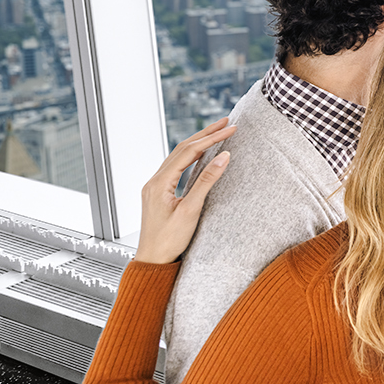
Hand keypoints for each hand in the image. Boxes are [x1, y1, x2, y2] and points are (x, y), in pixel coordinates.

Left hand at [135, 117, 238, 264]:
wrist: (152, 261)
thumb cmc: (169, 241)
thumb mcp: (191, 210)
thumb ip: (206, 181)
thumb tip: (223, 157)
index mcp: (159, 183)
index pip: (189, 152)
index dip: (211, 138)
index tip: (231, 129)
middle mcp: (154, 181)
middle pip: (182, 149)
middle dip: (205, 134)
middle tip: (226, 122)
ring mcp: (155, 186)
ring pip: (178, 156)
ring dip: (198, 142)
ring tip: (217, 132)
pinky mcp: (159, 192)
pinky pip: (176, 166)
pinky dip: (191, 155)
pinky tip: (201, 154)